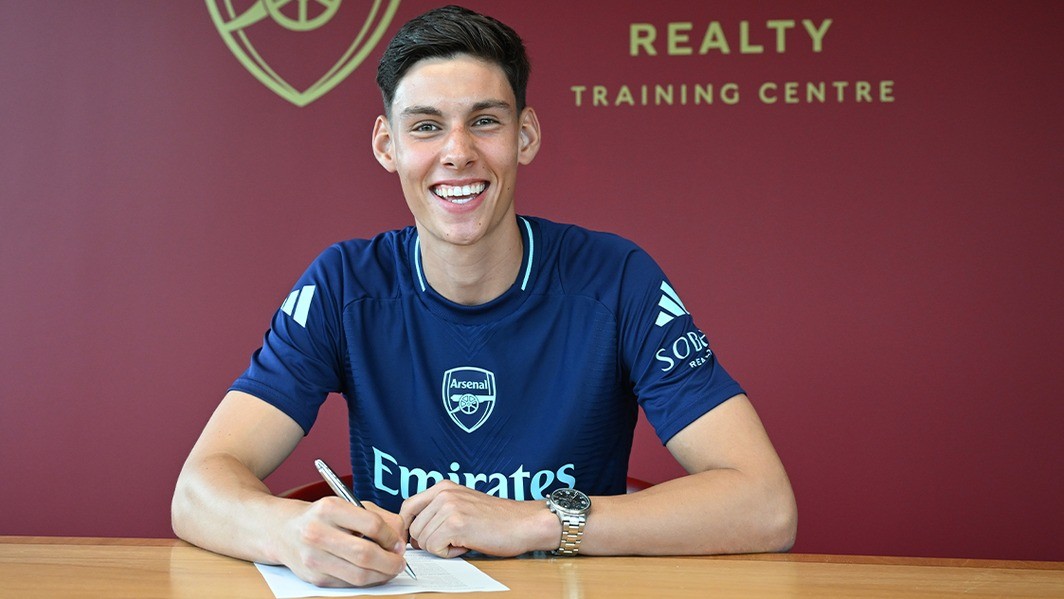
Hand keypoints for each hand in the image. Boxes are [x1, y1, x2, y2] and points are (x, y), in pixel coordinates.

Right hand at [277, 497, 407, 586]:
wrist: (284, 531)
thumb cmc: (324, 517)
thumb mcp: (350, 505)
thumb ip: (380, 517)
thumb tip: (400, 538)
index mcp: (330, 508)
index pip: (372, 525)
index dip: (392, 537)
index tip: (399, 543)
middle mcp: (317, 532)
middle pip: (365, 554)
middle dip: (391, 561)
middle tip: (400, 561)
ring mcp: (313, 558)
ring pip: (359, 574)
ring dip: (382, 575)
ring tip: (390, 569)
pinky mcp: (314, 577)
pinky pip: (349, 584)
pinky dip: (367, 581)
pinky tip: (372, 573)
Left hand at [400, 481, 557, 557]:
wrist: (523, 522)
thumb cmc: (496, 519)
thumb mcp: (462, 504)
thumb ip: (437, 511)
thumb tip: (411, 535)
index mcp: (442, 486)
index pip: (407, 507)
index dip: (409, 528)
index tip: (419, 540)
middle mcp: (443, 493)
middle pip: (413, 528)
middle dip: (429, 541)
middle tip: (453, 539)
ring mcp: (448, 507)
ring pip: (423, 540)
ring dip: (441, 547)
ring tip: (464, 539)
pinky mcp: (455, 523)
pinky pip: (435, 548)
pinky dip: (450, 553)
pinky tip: (467, 544)